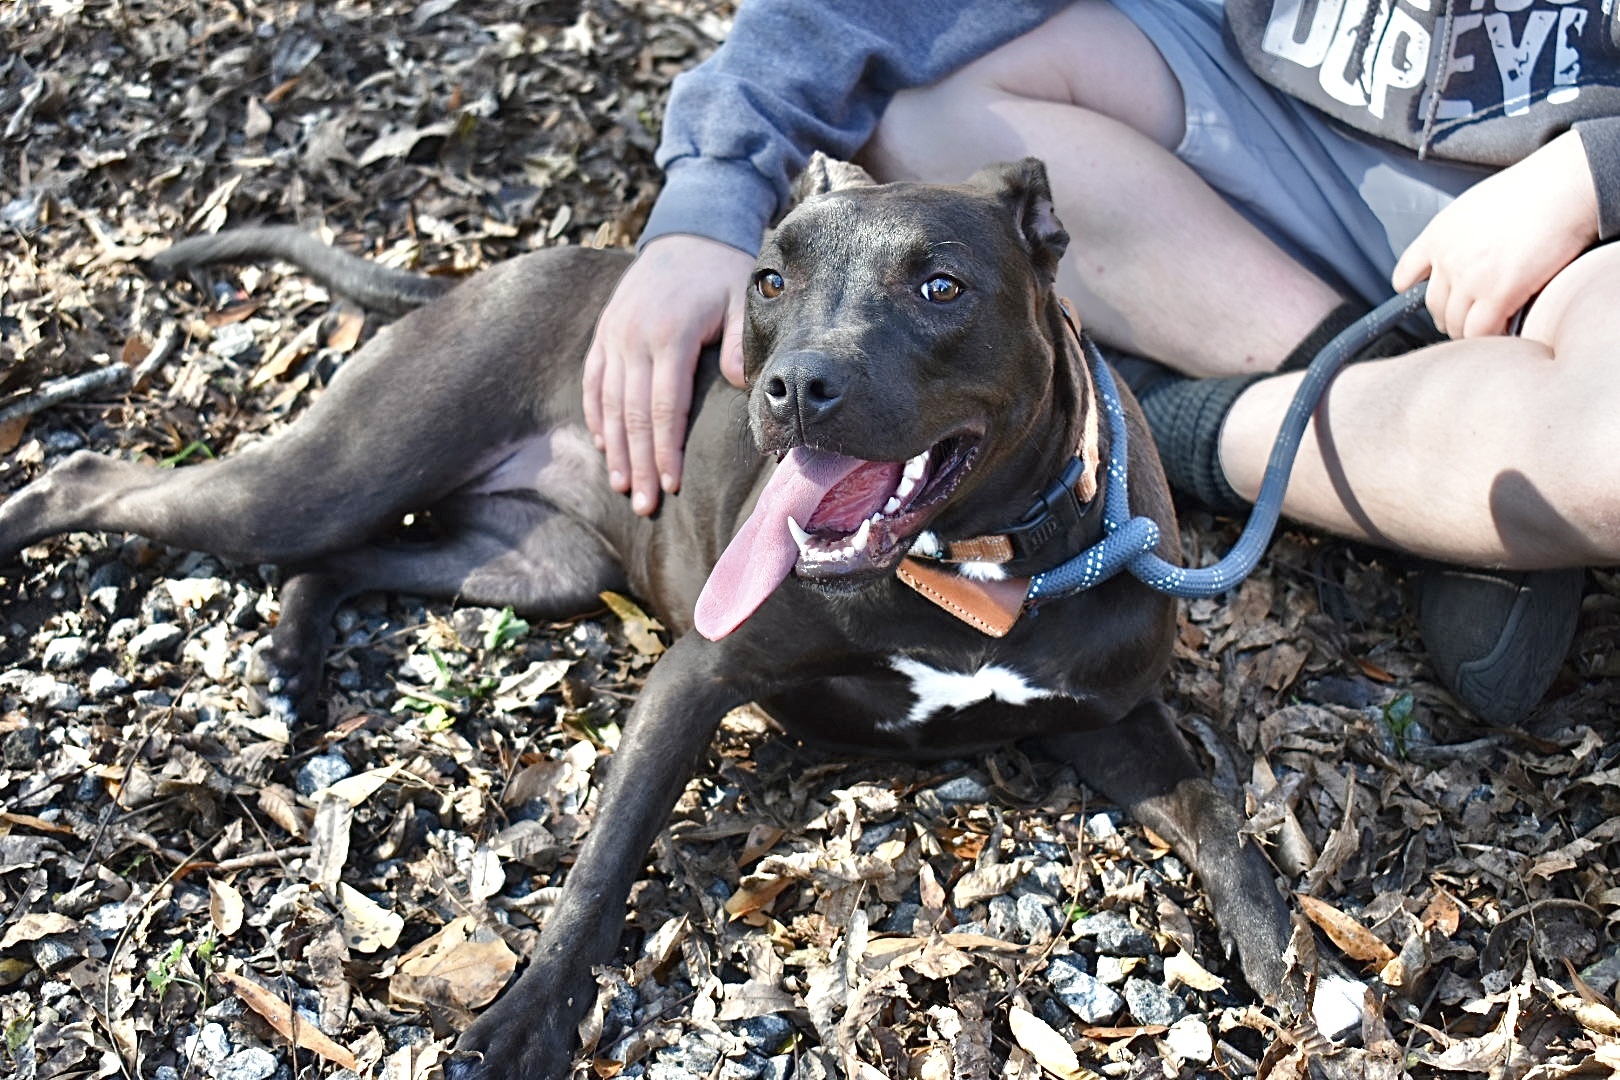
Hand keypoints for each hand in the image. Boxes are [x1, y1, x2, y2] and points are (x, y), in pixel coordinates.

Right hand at [583, 234, 754, 514]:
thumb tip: (742, 385)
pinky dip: (596, 417)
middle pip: (631, 414)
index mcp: (670, 333)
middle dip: (638, 464)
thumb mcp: (743, 300)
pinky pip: (593, 381)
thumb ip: (741, 344)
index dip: (665, 450)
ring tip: (623, 488)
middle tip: (644, 506)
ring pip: (607, 404)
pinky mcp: (603, 333)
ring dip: (615, 450)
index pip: (663, 406)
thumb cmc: (724, 275)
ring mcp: (613, 334)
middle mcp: (633, 336)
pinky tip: (605, 448)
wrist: (689, 233)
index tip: (672, 486)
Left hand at [1393, 131, 1599, 338]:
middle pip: (1434, 307)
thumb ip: (1459, 237)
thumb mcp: (1474, 207)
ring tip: (1490, 330)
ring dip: (1470, 332)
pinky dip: (1491, 337)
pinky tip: (1506, 330)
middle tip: (1470, 321)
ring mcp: (1469, 279)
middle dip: (1451, 317)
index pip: (1405, 277)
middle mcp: (1446, 259)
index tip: (1435, 299)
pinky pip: (1481, 332)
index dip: (1416, 293)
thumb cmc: (1532, 192)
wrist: (1563, 186)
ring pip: (1455, 324)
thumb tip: (1465, 260)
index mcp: (1437, 236)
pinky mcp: (1498, 294)